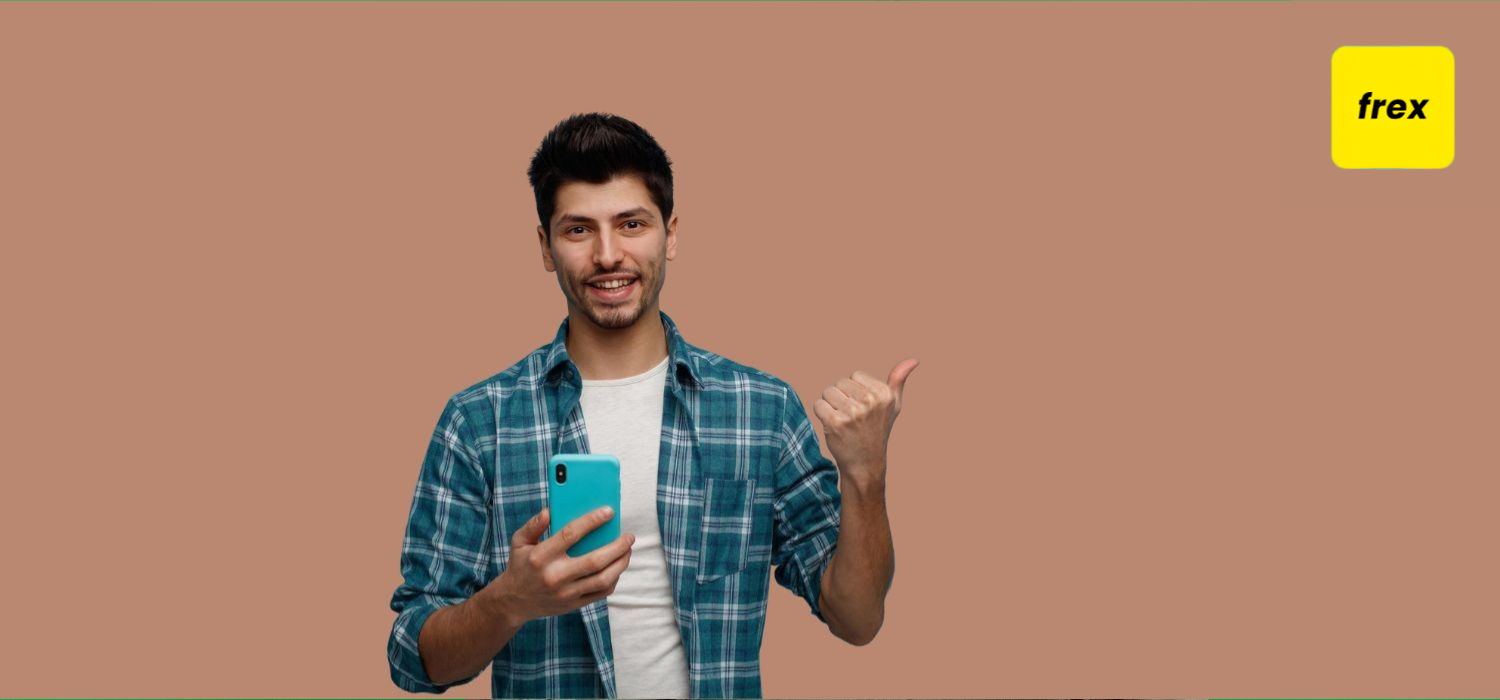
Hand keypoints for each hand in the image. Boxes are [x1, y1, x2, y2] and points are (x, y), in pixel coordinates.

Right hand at [477, 506, 633, 625]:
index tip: (609, 511)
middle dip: (617, 546)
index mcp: (541, 557)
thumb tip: (550, 511)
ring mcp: (566, 593)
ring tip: (628, 550)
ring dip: (621, 563)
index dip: (592, 521)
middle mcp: (555, 576)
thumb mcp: (519, 541)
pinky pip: (601, 592)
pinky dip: (614, 578)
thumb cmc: (520, 565)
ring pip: (603, 579)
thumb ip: (534, 525)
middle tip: (629, 536)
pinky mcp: (573, 604)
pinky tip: (618, 566)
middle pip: (594, 560)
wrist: (514, 602)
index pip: (570, 535)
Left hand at [812, 358, 917, 487]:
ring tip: (843, 421)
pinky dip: (821, 414)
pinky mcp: (835, 422)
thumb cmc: (878, 431)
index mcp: (884, 394)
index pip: (855, 376)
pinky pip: (819, 405)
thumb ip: (899, 380)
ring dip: (830, 405)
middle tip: (851, 417)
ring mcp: (853, 412)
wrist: (865, 464)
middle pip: (839, 383)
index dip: (855, 391)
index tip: (862, 408)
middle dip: (841, 397)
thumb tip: (914, 360)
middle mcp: (870, 401)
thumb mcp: (893, 405)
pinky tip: (833, 426)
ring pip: (827, 392)